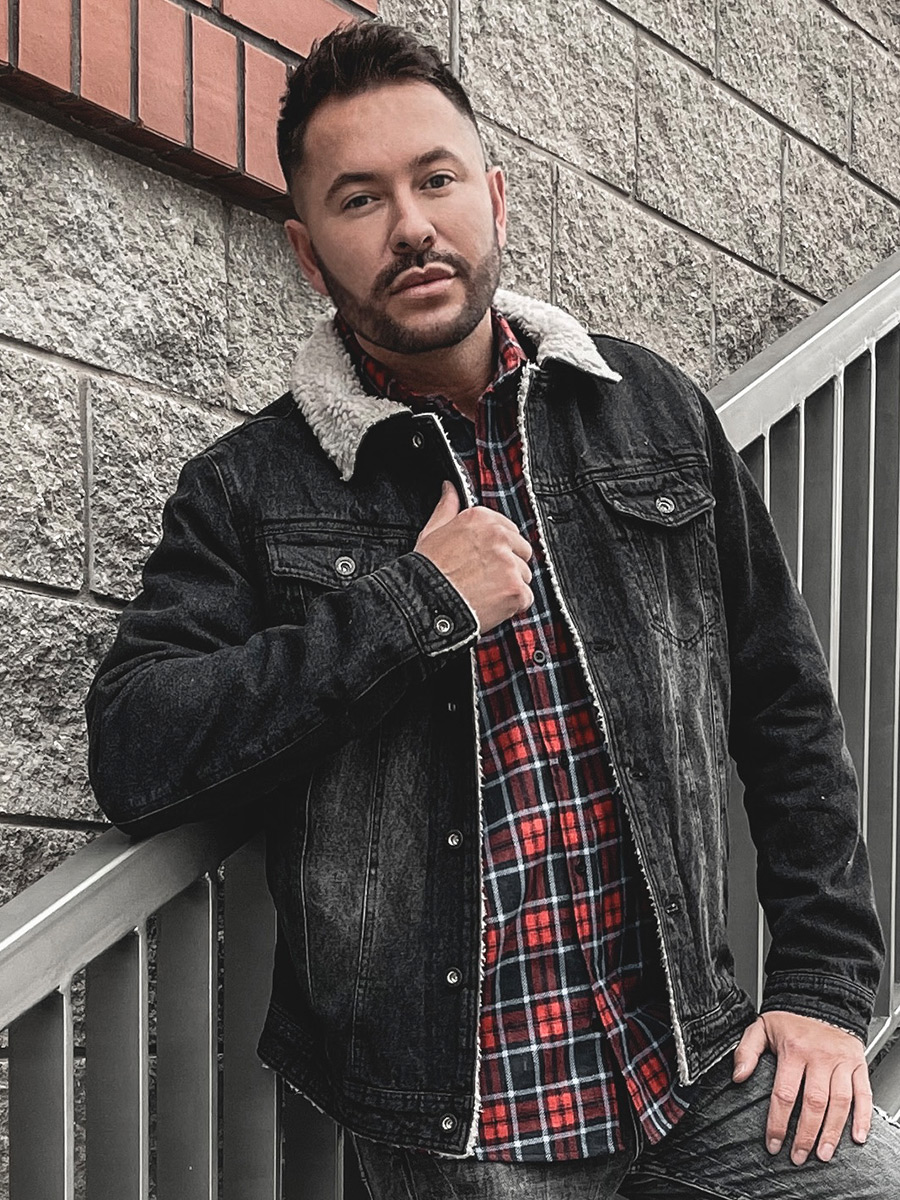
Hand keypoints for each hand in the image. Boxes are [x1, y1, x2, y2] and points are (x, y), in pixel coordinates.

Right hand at [415, 481, 533, 633]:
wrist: (425, 603)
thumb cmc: (427, 571)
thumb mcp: (432, 532)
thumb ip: (447, 508)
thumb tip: (449, 489)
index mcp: (480, 520)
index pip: (508, 530)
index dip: (499, 548)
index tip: (487, 559)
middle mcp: (498, 537)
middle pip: (521, 551)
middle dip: (509, 565)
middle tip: (486, 578)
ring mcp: (509, 564)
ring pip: (524, 575)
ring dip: (510, 586)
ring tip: (485, 593)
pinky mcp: (515, 589)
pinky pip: (526, 597)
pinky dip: (513, 605)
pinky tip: (492, 604)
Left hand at [733, 1010, 871, 1164]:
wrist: (820, 996)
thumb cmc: (790, 1017)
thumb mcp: (761, 1027)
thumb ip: (746, 1051)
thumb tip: (738, 1076)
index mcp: (793, 1050)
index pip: (784, 1094)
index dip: (778, 1123)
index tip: (773, 1143)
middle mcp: (819, 1057)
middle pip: (813, 1104)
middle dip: (805, 1135)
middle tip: (799, 1156)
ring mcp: (841, 1061)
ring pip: (839, 1103)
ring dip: (832, 1132)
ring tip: (822, 1153)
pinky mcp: (857, 1064)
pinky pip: (864, 1094)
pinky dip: (863, 1118)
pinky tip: (856, 1137)